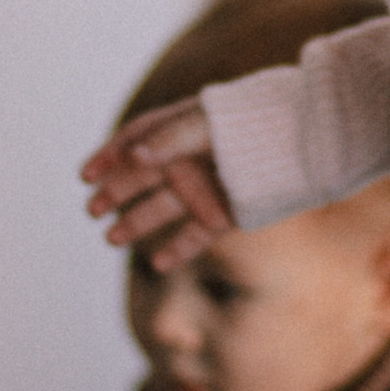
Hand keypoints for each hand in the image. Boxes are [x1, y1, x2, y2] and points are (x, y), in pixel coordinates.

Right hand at [80, 96, 236, 271]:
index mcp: (181, 129)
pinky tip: (158, 264)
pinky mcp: (225, 214)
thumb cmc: (251, 126)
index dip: (109, 156)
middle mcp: (189, 160)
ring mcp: (206, 188)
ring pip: (163, 209)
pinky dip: (178, 249)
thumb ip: (170, 140)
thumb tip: (133, 158)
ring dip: (137, 223)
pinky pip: (196, 235)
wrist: (303, 144)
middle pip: (143, 178)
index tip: (86, 175)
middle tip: (92, 210)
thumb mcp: (207, 126)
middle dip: (116, 192)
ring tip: (112, 239)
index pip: (136, 141)